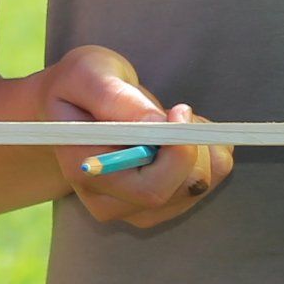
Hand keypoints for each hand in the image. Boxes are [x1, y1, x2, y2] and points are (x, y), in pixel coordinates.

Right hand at [44, 45, 231, 228]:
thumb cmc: (78, 86)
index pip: (150, 189)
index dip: (179, 155)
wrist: (75, 107)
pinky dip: (206, 151)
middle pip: (182, 190)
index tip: (180, 111)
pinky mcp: (160, 204)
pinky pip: (208, 180)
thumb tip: (158, 125)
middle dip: (193, 145)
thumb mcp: (87, 74)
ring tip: (170, 118)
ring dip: (200, 145)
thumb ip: (116, 98)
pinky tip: (179, 134)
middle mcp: (109, 203)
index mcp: (87, 174)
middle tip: (175, 110)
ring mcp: (136, 209)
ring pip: (200, 185)